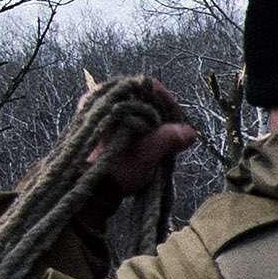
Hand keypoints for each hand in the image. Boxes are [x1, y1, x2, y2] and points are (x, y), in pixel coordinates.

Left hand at [90, 79, 200, 196]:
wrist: (87, 191)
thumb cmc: (114, 168)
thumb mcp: (147, 152)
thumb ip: (169, 138)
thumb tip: (190, 133)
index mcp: (111, 97)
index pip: (150, 87)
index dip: (169, 104)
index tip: (180, 123)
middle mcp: (104, 100)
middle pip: (145, 100)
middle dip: (164, 118)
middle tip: (175, 136)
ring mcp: (101, 114)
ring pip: (138, 113)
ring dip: (155, 128)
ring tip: (164, 145)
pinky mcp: (101, 129)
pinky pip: (129, 123)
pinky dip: (143, 133)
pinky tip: (150, 148)